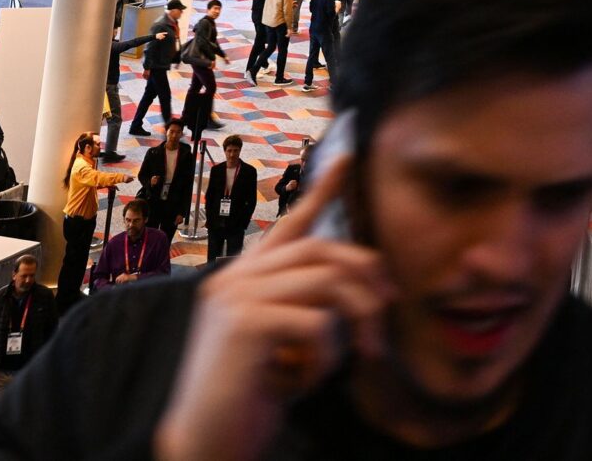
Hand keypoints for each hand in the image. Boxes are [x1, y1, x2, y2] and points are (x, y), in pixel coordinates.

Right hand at [151, 158, 392, 460]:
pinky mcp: (245, 323)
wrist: (204, 443)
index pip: (288, 223)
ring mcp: (236, 297)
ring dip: (357, 322)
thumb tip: (364, 284)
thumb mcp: (282, 343)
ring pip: (329, 282)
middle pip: (323, 250)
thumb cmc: (247, 398)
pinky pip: (317, 324)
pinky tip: (304, 382)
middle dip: (366, 277)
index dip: (322, 190)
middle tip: (387, 314)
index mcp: (241, 278)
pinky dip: (326, 357)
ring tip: (358, 357)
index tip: (349, 158)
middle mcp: (234, 278)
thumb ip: (307, 306)